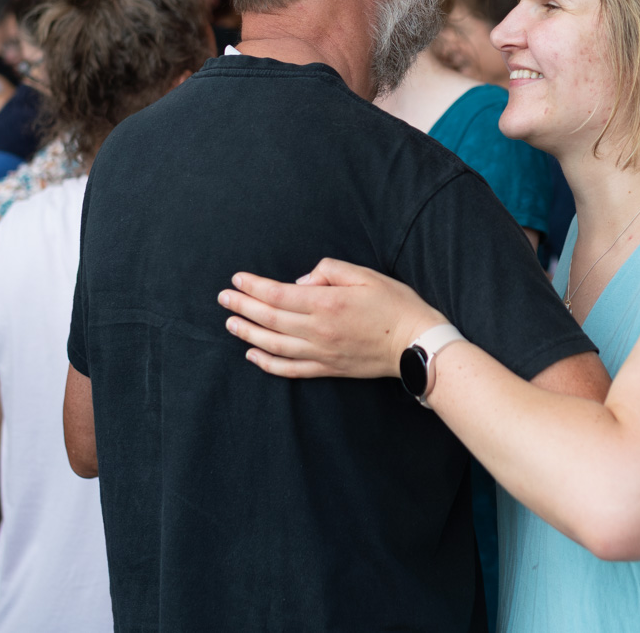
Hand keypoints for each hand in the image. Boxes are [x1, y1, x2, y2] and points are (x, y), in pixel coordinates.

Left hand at [218, 259, 446, 379]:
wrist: (415, 343)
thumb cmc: (395, 305)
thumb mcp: (366, 275)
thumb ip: (331, 271)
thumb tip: (302, 280)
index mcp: (326, 303)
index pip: (278, 294)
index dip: (253, 287)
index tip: (237, 279)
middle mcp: (318, 330)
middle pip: (270, 318)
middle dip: (243, 307)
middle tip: (224, 298)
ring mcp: (321, 352)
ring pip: (274, 345)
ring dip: (248, 333)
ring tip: (231, 324)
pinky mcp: (327, 368)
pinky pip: (290, 369)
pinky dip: (267, 363)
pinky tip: (253, 355)